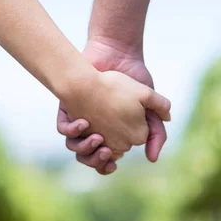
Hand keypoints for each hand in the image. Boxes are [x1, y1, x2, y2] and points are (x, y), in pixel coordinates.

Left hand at [58, 37, 168, 173]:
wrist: (116, 54)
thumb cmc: (134, 78)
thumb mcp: (149, 106)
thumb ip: (157, 131)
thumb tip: (152, 159)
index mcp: (112, 133)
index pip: (105, 160)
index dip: (107, 165)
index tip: (113, 161)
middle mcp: (94, 129)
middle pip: (88, 158)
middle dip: (95, 160)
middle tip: (105, 151)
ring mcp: (80, 120)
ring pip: (74, 146)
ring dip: (83, 148)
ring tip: (97, 138)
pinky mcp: (68, 109)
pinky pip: (63, 128)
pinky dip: (72, 129)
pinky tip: (84, 123)